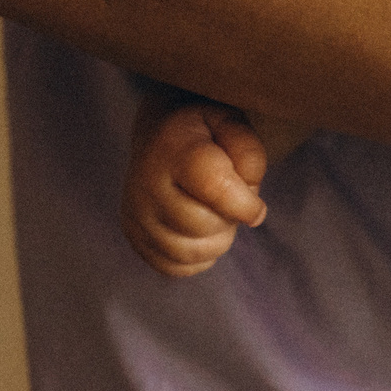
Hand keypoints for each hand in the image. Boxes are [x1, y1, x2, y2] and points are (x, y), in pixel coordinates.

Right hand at [123, 95, 272, 275]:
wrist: (159, 134)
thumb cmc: (206, 132)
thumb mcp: (234, 124)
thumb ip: (250, 158)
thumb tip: (252, 213)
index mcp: (174, 148)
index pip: (214, 187)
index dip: (245, 205)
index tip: (258, 208)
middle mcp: (145, 182)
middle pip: (202, 224)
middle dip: (229, 221)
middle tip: (232, 203)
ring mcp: (135, 212)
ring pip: (188, 252)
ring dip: (216, 242)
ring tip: (218, 217)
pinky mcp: (133, 234)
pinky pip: (174, 267)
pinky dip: (198, 258)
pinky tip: (202, 234)